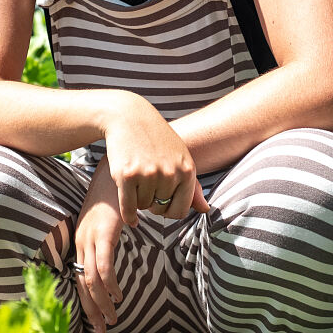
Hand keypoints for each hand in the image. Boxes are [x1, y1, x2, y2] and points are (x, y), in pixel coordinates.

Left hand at [73, 159, 124, 332]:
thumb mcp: (111, 216)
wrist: (120, 162)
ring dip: (101, 304)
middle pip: (81, 283)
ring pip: (90, 279)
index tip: (96, 321)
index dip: (86, 301)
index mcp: (83, 237)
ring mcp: (90, 235)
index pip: (80, 276)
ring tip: (112, 321)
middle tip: (102, 331)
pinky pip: (104, 265)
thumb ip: (111, 236)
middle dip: (91, 311)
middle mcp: (81, 238)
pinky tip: (117, 296)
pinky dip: (109, 284)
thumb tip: (115, 253)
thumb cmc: (119, 188)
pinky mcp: (103, 230)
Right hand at [100, 92, 210, 224]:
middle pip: (160, 209)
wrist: (129, 117)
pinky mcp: (127, 175)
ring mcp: (148, 174)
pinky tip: (130, 215)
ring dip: (138, 200)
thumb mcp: (180, 157)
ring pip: (143, 206)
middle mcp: (170, 173)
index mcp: (187, 170)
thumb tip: (205, 210)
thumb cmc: (156, 139)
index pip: (180, 210)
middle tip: (146, 187)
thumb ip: (192, 186)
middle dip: (152, 203)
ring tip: (137, 182)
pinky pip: (128, 208)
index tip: (162, 200)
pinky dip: (128, 215)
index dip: (169, 209)